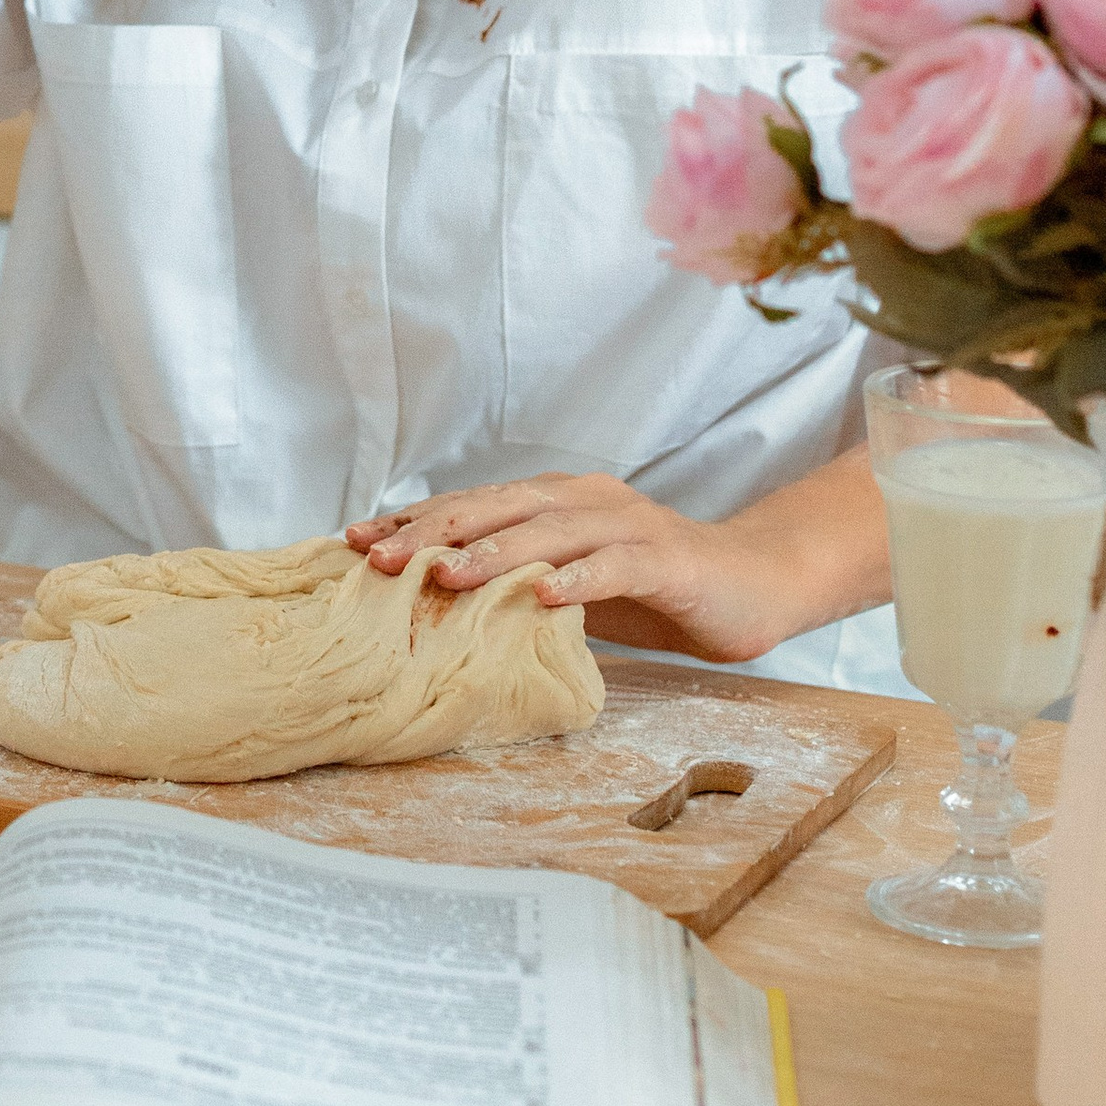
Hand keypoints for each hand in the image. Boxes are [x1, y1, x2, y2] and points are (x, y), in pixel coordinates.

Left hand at [343, 469, 850, 666]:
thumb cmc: (651, 589)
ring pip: (549, 532)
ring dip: (493, 552)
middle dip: (433, 532)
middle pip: (496, 507)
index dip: (413, 522)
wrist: (750, 584)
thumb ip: (514, 583)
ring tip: (445, 575)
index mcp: (552, 500)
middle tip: (379, 560)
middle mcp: (583, 499)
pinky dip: (580, 579)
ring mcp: (627, 524)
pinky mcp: (666, 558)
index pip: (470, 505)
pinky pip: (616, 566)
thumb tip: (430, 605)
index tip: (354, 542)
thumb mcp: (569, 585)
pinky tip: (547, 597)